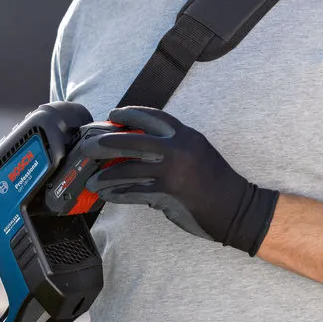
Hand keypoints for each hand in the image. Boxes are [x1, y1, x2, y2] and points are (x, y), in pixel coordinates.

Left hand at [84, 106, 278, 255]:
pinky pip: (133, 192)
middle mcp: (176, 149)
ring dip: (104, 176)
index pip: (151, 116)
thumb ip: (170, 145)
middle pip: (129, 140)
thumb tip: (136, 147)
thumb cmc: (214, 180)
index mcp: (184, 134)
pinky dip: (116, 194)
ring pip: (126, 170)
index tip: (112, 114)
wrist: (235, 208)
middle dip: (103, 142)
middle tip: (87, 146)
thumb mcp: (195, 151)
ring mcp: (171, 172)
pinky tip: (106, 195)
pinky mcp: (166, 194)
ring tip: (91, 180)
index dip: (128, 113)